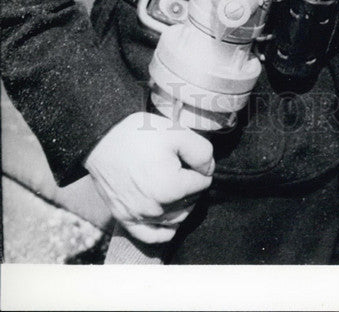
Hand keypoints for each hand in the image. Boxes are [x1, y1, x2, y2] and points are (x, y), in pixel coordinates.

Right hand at [85, 112, 214, 244]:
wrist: (101, 140)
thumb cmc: (139, 134)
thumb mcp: (177, 132)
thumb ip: (202, 153)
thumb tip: (208, 171)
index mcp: (171, 187)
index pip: (203, 183)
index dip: (200, 167)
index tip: (189, 157)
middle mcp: (156, 208)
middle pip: (190, 202)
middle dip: (191, 186)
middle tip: (182, 168)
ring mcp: (139, 217)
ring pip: (176, 219)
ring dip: (182, 205)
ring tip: (176, 186)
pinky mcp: (125, 219)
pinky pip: (152, 236)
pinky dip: (165, 230)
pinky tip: (170, 219)